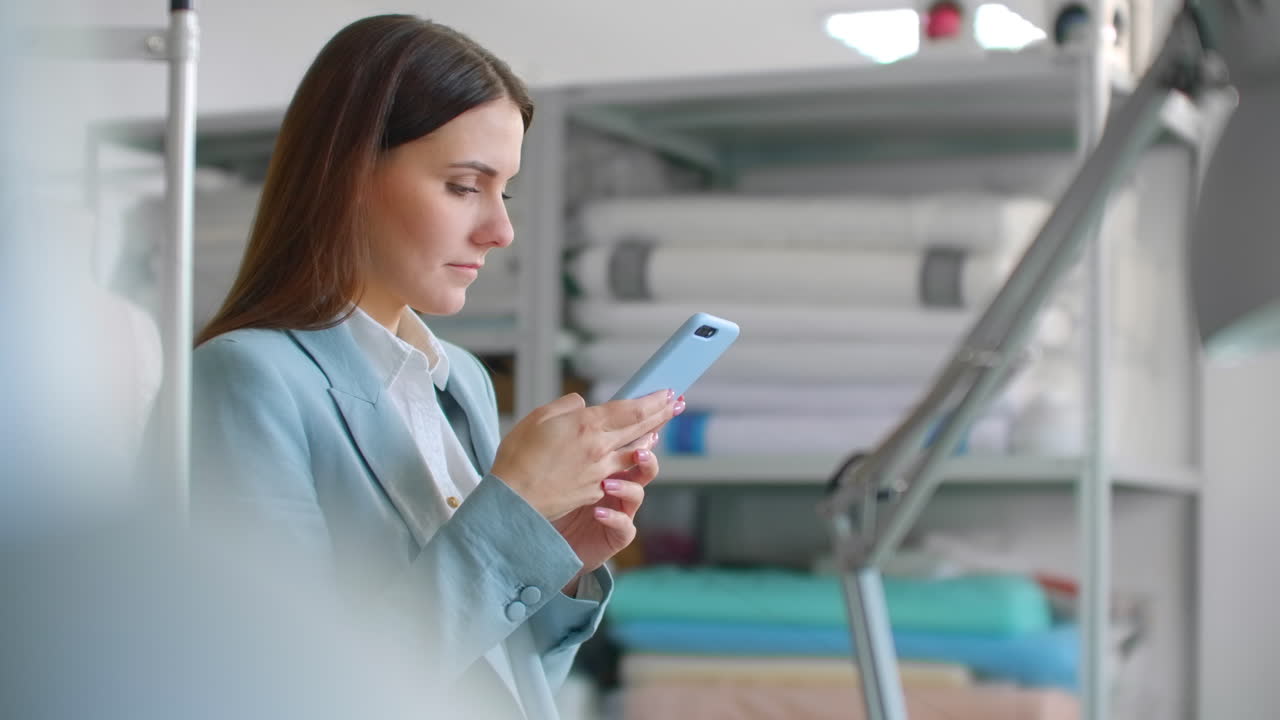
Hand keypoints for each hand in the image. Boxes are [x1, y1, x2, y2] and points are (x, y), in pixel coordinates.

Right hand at [490, 389, 676, 520]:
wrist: (514, 502)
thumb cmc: (518, 457)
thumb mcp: (537, 418)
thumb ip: (565, 406)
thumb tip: (582, 403)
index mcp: (587, 425)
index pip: (631, 409)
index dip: (653, 400)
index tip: (667, 392)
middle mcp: (600, 448)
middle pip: (640, 428)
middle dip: (661, 414)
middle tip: (676, 404)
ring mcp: (600, 472)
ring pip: (634, 452)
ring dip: (649, 439)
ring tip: (659, 431)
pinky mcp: (594, 491)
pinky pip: (617, 472)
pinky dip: (628, 462)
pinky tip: (630, 459)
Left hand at [551, 434, 661, 587]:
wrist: (541, 532)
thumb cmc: (549, 493)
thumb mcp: (555, 454)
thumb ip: (571, 428)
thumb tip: (582, 403)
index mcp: (607, 462)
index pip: (629, 440)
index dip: (643, 428)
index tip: (648, 420)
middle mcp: (617, 484)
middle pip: (642, 466)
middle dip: (646, 457)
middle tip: (640, 451)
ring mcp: (618, 509)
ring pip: (636, 495)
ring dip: (627, 487)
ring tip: (609, 482)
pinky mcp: (614, 534)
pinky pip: (623, 526)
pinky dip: (614, 518)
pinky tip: (598, 513)